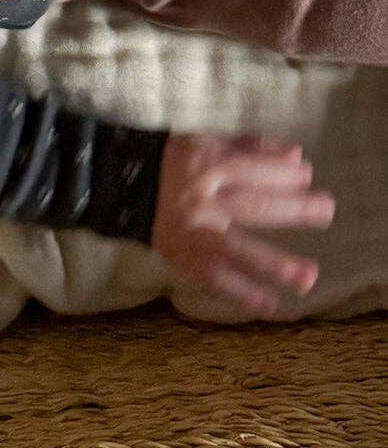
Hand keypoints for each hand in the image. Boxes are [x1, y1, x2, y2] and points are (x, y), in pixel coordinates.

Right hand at [151, 132, 334, 316]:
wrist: (123, 186)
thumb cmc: (175, 162)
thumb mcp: (208, 142)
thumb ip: (252, 147)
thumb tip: (297, 157)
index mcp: (206, 166)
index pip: (252, 169)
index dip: (282, 173)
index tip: (306, 177)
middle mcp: (202, 200)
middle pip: (252, 206)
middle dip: (293, 209)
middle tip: (326, 210)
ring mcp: (194, 233)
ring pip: (236, 249)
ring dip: (273, 265)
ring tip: (308, 277)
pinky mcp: (184, 258)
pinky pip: (215, 279)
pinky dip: (241, 293)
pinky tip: (269, 305)